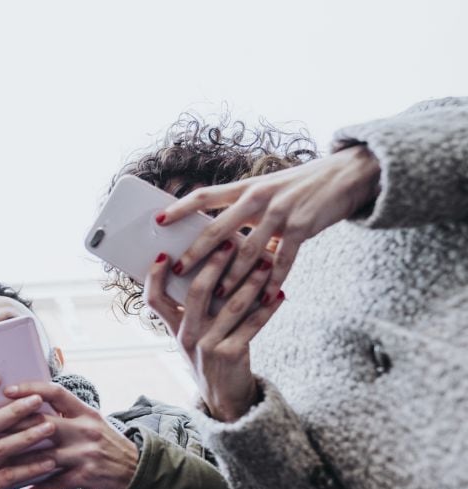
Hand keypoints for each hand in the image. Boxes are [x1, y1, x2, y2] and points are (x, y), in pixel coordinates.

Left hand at [0, 382, 137, 488]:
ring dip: (17, 462)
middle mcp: (85, 429)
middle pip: (43, 424)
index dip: (30, 389)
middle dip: (13, 427)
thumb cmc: (107, 445)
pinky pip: (55, 483)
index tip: (7, 391)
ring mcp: (86, 454)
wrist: (136, 473)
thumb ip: (66, 413)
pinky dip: (36, 488)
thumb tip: (30, 403)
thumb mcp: (91, 422)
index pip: (55, 392)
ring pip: (43, 456)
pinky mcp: (86, 477)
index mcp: (85, 412)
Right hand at [143, 240, 283, 421]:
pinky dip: (268, 309)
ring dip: (250, 281)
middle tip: (229, 244)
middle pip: (195, 293)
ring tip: (264, 263)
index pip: (154, 299)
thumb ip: (196, 309)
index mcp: (174, 328)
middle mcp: (187, 336)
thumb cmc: (211, 357)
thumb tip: (212, 267)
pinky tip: (279, 294)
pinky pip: (252, 325)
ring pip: (230, 306)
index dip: (155, 276)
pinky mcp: (231, 355)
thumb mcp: (194, 335)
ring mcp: (207, 346)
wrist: (224, 399)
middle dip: (213, 264)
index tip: (165, 253)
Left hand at [159, 146, 380, 301]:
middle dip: (196, 252)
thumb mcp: (268, 190)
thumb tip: (217, 236)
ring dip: (231, 276)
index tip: (157, 220)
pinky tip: (265, 297)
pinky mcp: (301, 227)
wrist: (347, 174)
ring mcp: (280, 212)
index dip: (180, 207)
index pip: (205, 195)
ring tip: (216, 296)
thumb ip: (244, 210)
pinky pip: (283, 260)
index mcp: (246, 188)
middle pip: (219, 228)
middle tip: (178, 269)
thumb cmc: (300, 187)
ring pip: (248, 250)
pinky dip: (273, 281)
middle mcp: (259, 197)